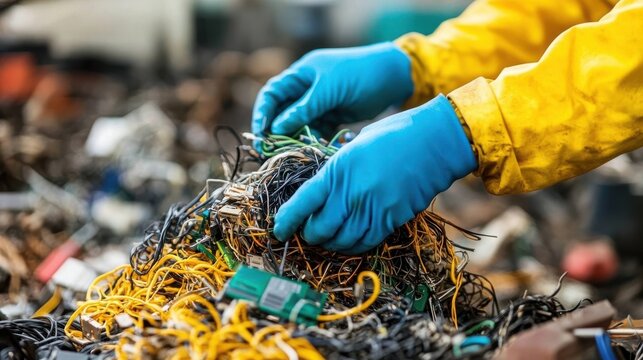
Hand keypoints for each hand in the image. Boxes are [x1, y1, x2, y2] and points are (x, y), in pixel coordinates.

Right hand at [252, 42, 412, 147]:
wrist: (394, 77)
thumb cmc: (360, 74)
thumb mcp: (330, 90)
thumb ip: (304, 109)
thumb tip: (276, 128)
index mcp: (302, 74)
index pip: (273, 93)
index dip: (263, 113)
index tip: (261, 133)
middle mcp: (307, 89)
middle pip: (283, 112)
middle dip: (276, 131)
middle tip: (271, 151)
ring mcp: (320, 104)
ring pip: (299, 125)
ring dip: (294, 139)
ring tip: (291, 155)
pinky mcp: (333, 116)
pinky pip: (316, 131)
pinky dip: (313, 141)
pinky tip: (313, 151)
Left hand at [273, 95, 476, 253]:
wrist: (435, 141)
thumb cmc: (394, 135)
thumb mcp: (354, 147)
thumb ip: (336, 171)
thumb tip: (321, 193)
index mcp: (338, 170)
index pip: (302, 203)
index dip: (287, 221)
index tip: (279, 229)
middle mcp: (352, 193)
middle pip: (319, 229)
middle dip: (308, 234)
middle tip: (307, 231)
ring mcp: (373, 209)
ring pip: (341, 241)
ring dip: (330, 243)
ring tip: (327, 237)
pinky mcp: (392, 220)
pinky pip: (365, 243)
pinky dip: (352, 245)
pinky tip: (349, 239)